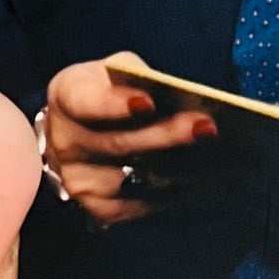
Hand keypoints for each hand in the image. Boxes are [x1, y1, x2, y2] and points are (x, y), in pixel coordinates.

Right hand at [44, 56, 220, 222]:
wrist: (77, 130)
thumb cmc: (105, 91)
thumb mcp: (114, 71)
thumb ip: (136, 76)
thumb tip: (176, 97)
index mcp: (67, 97)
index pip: (86, 102)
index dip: (114, 104)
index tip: (148, 103)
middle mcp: (65, 142)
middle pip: (120, 143)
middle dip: (166, 135)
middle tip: (206, 127)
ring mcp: (78, 180)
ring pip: (134, 178)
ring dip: (174, 167)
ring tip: (212, 154)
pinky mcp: (96, 207)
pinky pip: (139, 204)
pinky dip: (167, 192)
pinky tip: (192, 177)